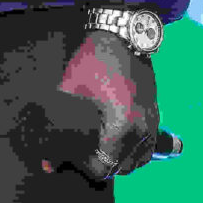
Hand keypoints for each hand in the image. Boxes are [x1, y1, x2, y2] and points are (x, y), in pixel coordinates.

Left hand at [14, 30, 162, 181]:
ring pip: (141, 159)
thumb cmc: (92, 62)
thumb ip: (56, 130)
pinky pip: (151, 145)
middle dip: (103, 165)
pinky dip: (135, 149)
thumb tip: (46, 164)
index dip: (84, 167)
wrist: (123, 35)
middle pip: (125, 167)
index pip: (105, 166)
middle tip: (81, 153)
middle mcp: (143, 130)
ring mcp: (153, 122)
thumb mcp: (68, 92)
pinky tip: (117, 142)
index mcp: (121, 127)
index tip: (69, 158)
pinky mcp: (156, 113)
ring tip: (98, 149)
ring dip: (122, 159)